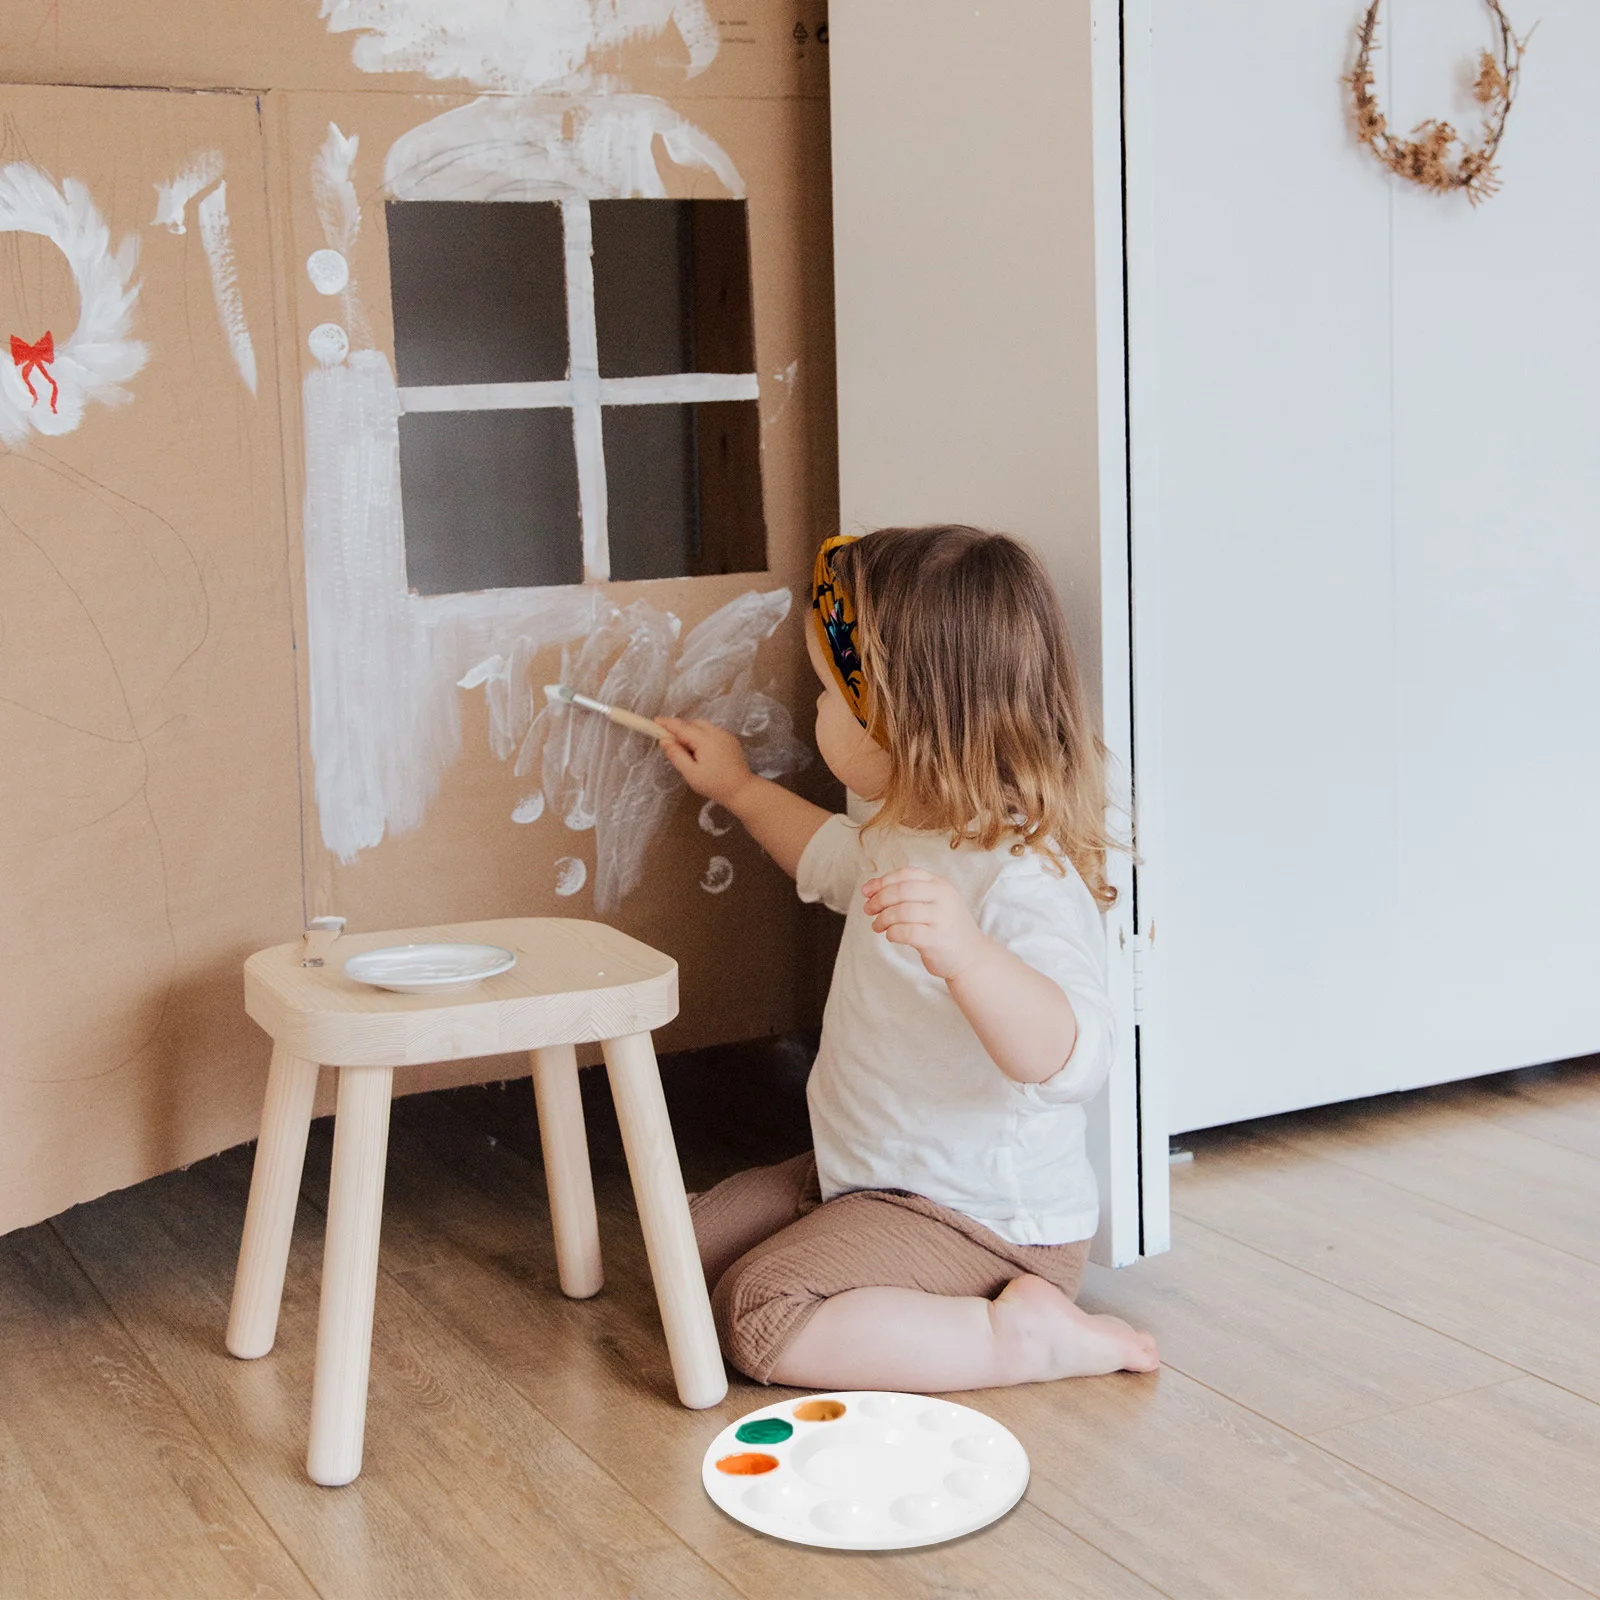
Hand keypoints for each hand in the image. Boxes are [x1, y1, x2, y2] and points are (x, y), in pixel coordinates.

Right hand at [658, 716, 756, 806]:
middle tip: (670, 741)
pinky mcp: (730, 740)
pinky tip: (700, 751)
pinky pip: (712, 732)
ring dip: (692, 731)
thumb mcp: (691, 773)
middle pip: (693, 723)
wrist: (742, 790)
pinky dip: (702, 735)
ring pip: (703, 726)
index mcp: (705, 740)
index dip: (667, 723)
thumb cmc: (714, 785)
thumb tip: (664, 741)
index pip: (682, 727)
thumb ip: (676, 755)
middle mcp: (716, 732)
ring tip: (686, 749)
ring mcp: (725, 735)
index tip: (654, 721)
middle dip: (680, 728)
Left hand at [862, 868, 991, 980]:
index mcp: (940, 884)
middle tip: (868, 909)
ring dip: (882, 919)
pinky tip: (891, 936)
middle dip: (879, 899)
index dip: (882, 881)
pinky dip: (892, 933)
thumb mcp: (933, 902)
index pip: (906, 874)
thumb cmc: (945, 927)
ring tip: (877, 926)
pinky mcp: (936, 940)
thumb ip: (905, 893)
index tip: (866, 892)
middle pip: (901, 890)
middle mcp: (943, 897)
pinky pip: (905, 932)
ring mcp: (942, 918)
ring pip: (901, 911)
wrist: (972, 956)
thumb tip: (868, 889)